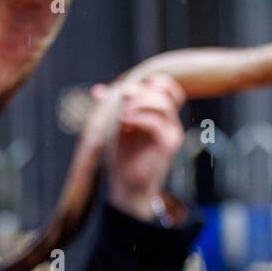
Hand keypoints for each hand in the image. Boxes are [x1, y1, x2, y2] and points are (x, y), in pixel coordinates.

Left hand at [98, 75, 186, 220]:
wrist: (128, 188)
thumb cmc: (123, 160)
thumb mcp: (115, 129)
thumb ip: (111, 109)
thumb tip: (99, 90)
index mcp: (160, 116)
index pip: (166, 86)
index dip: (147, 82)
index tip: (126, 93)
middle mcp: (170, 122)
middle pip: (166, 89)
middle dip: (141, 91)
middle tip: (123, 101)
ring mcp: (172, 133)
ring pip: (163, 103)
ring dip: (139, 103)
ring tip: (123, 116)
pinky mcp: (169, 145)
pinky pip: (157, 122)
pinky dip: (139, 118)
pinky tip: (125, 125)